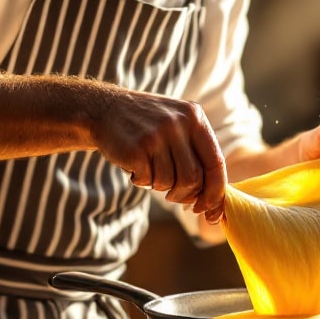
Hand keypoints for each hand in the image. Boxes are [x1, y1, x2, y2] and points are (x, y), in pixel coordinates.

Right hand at [90, 88, 226, 222]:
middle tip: (172, 196)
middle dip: (184, 195)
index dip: (215, 191)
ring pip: (169, 182)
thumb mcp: (177, 127)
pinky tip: (135, 166)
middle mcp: (178, 123)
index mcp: (195, 117)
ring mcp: (157, 135)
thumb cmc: (147, 126)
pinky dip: (142, 181)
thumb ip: (196, 155)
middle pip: (193, 178)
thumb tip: (211, 200)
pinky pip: (148, 180)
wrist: (103, 109)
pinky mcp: (137, 148)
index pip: (216, 162)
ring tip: (149, 170)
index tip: (209, 209)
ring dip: (159, 185)